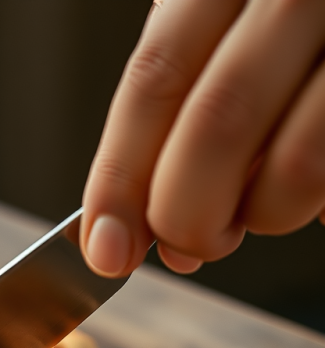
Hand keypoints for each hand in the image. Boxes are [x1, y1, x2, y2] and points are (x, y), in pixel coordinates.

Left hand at [81, 0, 324, 276]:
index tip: (107, 252)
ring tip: (261, 207)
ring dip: (263, 217)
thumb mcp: (221, 39)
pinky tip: (313, 192)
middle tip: (188, 244)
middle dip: (187, 214)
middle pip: (217, 123)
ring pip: (298, 165)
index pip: (154, 80)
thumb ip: (181, 120)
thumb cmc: (287, 31)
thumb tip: (155, 239)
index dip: (120, 179)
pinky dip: (318, 209)